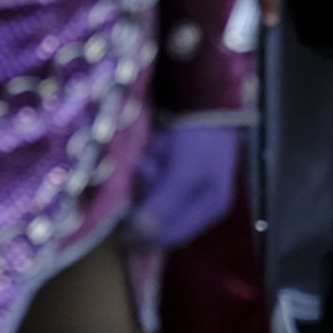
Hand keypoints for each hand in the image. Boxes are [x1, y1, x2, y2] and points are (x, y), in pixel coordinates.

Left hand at [127, 118, 240, 248]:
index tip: (122, 226)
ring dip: (148, 174)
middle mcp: (201, 198)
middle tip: (148, 169)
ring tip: (154, 151)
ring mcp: (190, 178)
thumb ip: (160, 209)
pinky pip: (157, 171)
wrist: (208, 91)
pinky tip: (156, 143)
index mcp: (210, 207)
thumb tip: (135, 241)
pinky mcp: (179, 159)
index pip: (171, 236)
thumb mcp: (182, 175)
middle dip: (149, 193)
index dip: (146, 234)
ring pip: (155, 191)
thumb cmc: (200, 138)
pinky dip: (152, 159)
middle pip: (161, 213)